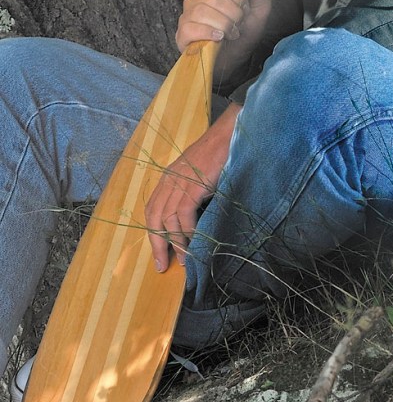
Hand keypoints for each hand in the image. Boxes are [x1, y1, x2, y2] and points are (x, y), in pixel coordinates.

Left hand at [145, 102, 240, 271]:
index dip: (153, 234)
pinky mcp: (192, 185)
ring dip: (176, 243)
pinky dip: (188, 231)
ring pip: (168, 220)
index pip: (152, 210)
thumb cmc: (219, 154)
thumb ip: (190, 192)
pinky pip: (184, 215)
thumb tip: (190, 222)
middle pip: (154, 218)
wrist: (231, 135)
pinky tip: (196, 241)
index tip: (159, 255)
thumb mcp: (197, 174)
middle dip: (158, 245)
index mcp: (167, 178)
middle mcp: (169, 180)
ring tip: (185, 259)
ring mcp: (179, 182)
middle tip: (164, 266)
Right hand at [176, 0, 272, 74]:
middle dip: (232, 13)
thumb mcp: (259, 11)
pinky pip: (190, 28)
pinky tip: (218, 38)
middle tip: (239, 24)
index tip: (245, 8)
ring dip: (223, 24)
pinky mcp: (182, 35)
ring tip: (231, 33)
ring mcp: (186, 16)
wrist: (236, 58)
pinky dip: (207, 33)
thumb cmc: (244, 32)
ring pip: (201, 12)